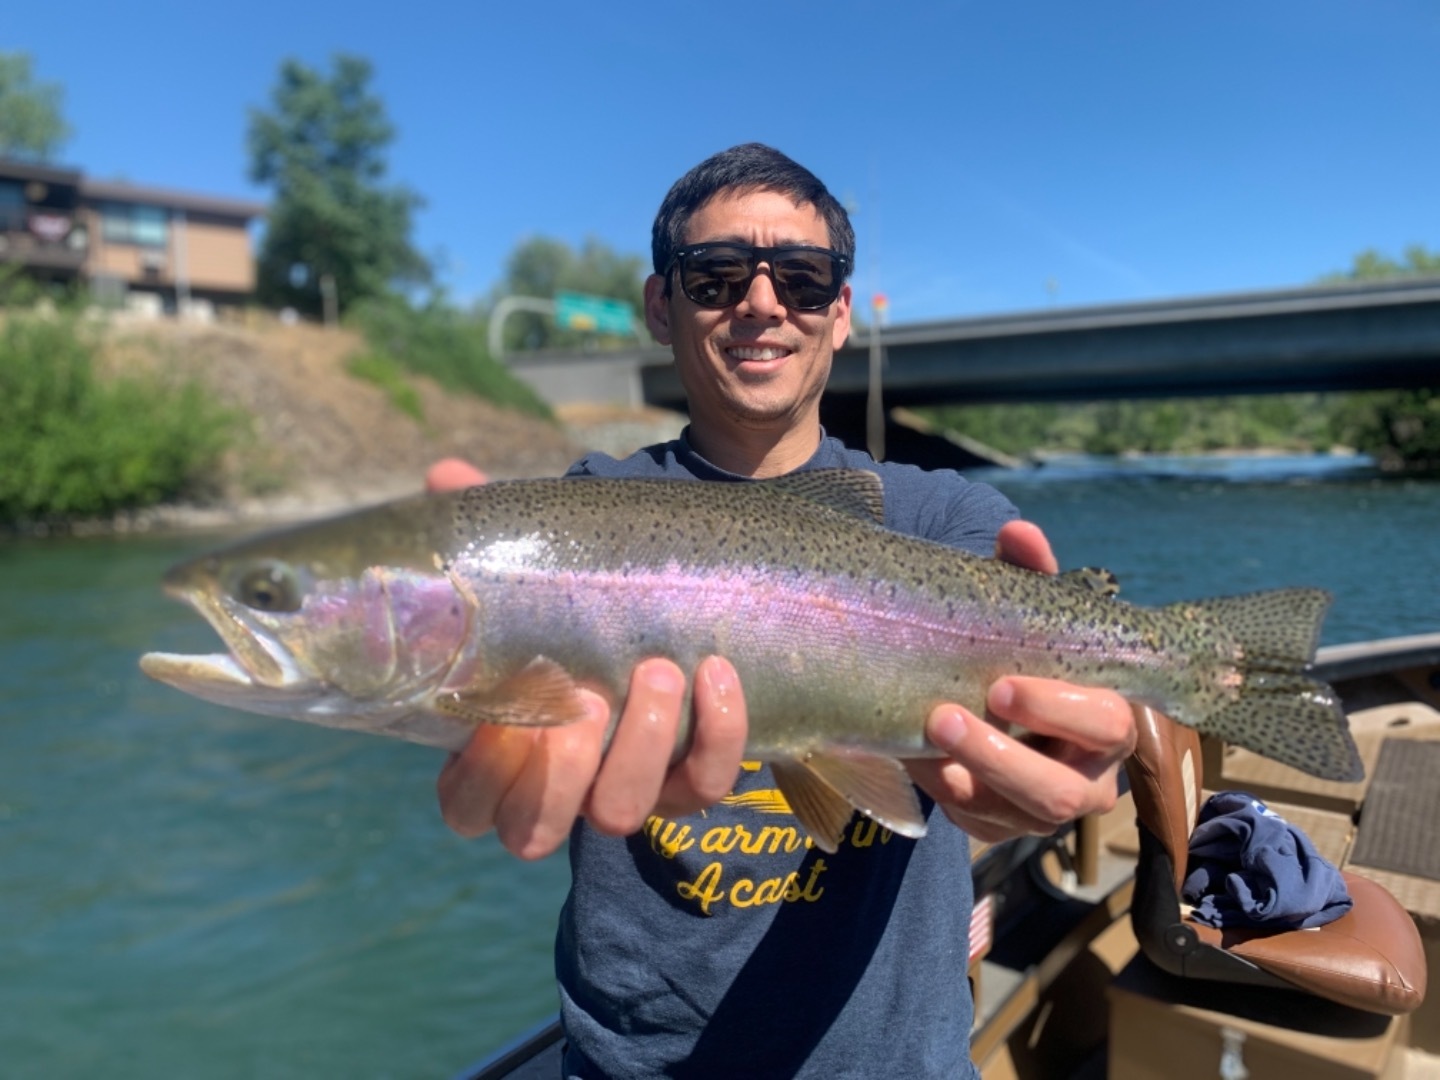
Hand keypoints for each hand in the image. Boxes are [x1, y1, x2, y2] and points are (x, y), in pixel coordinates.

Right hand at [425, 460, 748, 859]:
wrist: (671, 610)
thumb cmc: (577, 600)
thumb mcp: (534, 568)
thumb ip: (490, 532)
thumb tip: (444, 476)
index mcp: (501, 751)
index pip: (467, 805)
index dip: (481, 774)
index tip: (500, 714)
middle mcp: (560, 787)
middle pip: (535, 831)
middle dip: (559, 773)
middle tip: (585, 697)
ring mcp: (627, 787)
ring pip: (621, 812)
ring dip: (641, 745)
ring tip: (658, 668)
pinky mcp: (692, 780)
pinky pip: (705, 784)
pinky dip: (716, 732)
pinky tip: (716, 671)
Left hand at [905, 521, 1137, 842]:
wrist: (991, 695)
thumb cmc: (1021, 651)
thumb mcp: (1025, 614)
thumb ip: (1027, 573)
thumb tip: (1017, 531)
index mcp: (1108, 719)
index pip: (1105, 723)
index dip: (1056, 708)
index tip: (1000, 684)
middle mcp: (1089, 776)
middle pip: (1061, 791)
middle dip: (1000, 757)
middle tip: (942, 716)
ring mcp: (1045, 811)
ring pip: (1019, 818)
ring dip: (966, 776)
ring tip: (919, 734)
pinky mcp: (1003, 827)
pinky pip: (976, 824)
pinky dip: (943, 791)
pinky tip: (915, 756)